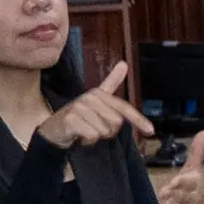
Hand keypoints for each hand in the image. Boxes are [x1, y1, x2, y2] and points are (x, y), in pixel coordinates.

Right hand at [36, 61, 152, 149]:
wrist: (53, 129)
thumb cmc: (79, 116)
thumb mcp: (96, 101)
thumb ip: (111, 83)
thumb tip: (124, 63)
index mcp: (99, 94)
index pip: (124, 108)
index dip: (139, 120)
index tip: (150, 130)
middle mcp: (90, 98)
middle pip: (116, 123)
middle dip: (107, 131)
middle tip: (93, 127)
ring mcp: (79, 108)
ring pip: (104, 131)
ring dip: (96, 136)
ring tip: (85, 129)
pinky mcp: (70, 119)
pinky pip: (92, 136)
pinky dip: (87, 141)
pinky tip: (79, 135)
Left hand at [152, 131, 203, 203]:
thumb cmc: (193, 187)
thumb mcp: (194, 169)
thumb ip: (197, 151)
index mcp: (195, 184)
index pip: (189, 182)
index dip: (181, 183)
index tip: (173, 182)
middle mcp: (193, 198)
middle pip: (182, 195)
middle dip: (173, 195)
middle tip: (164, 194)